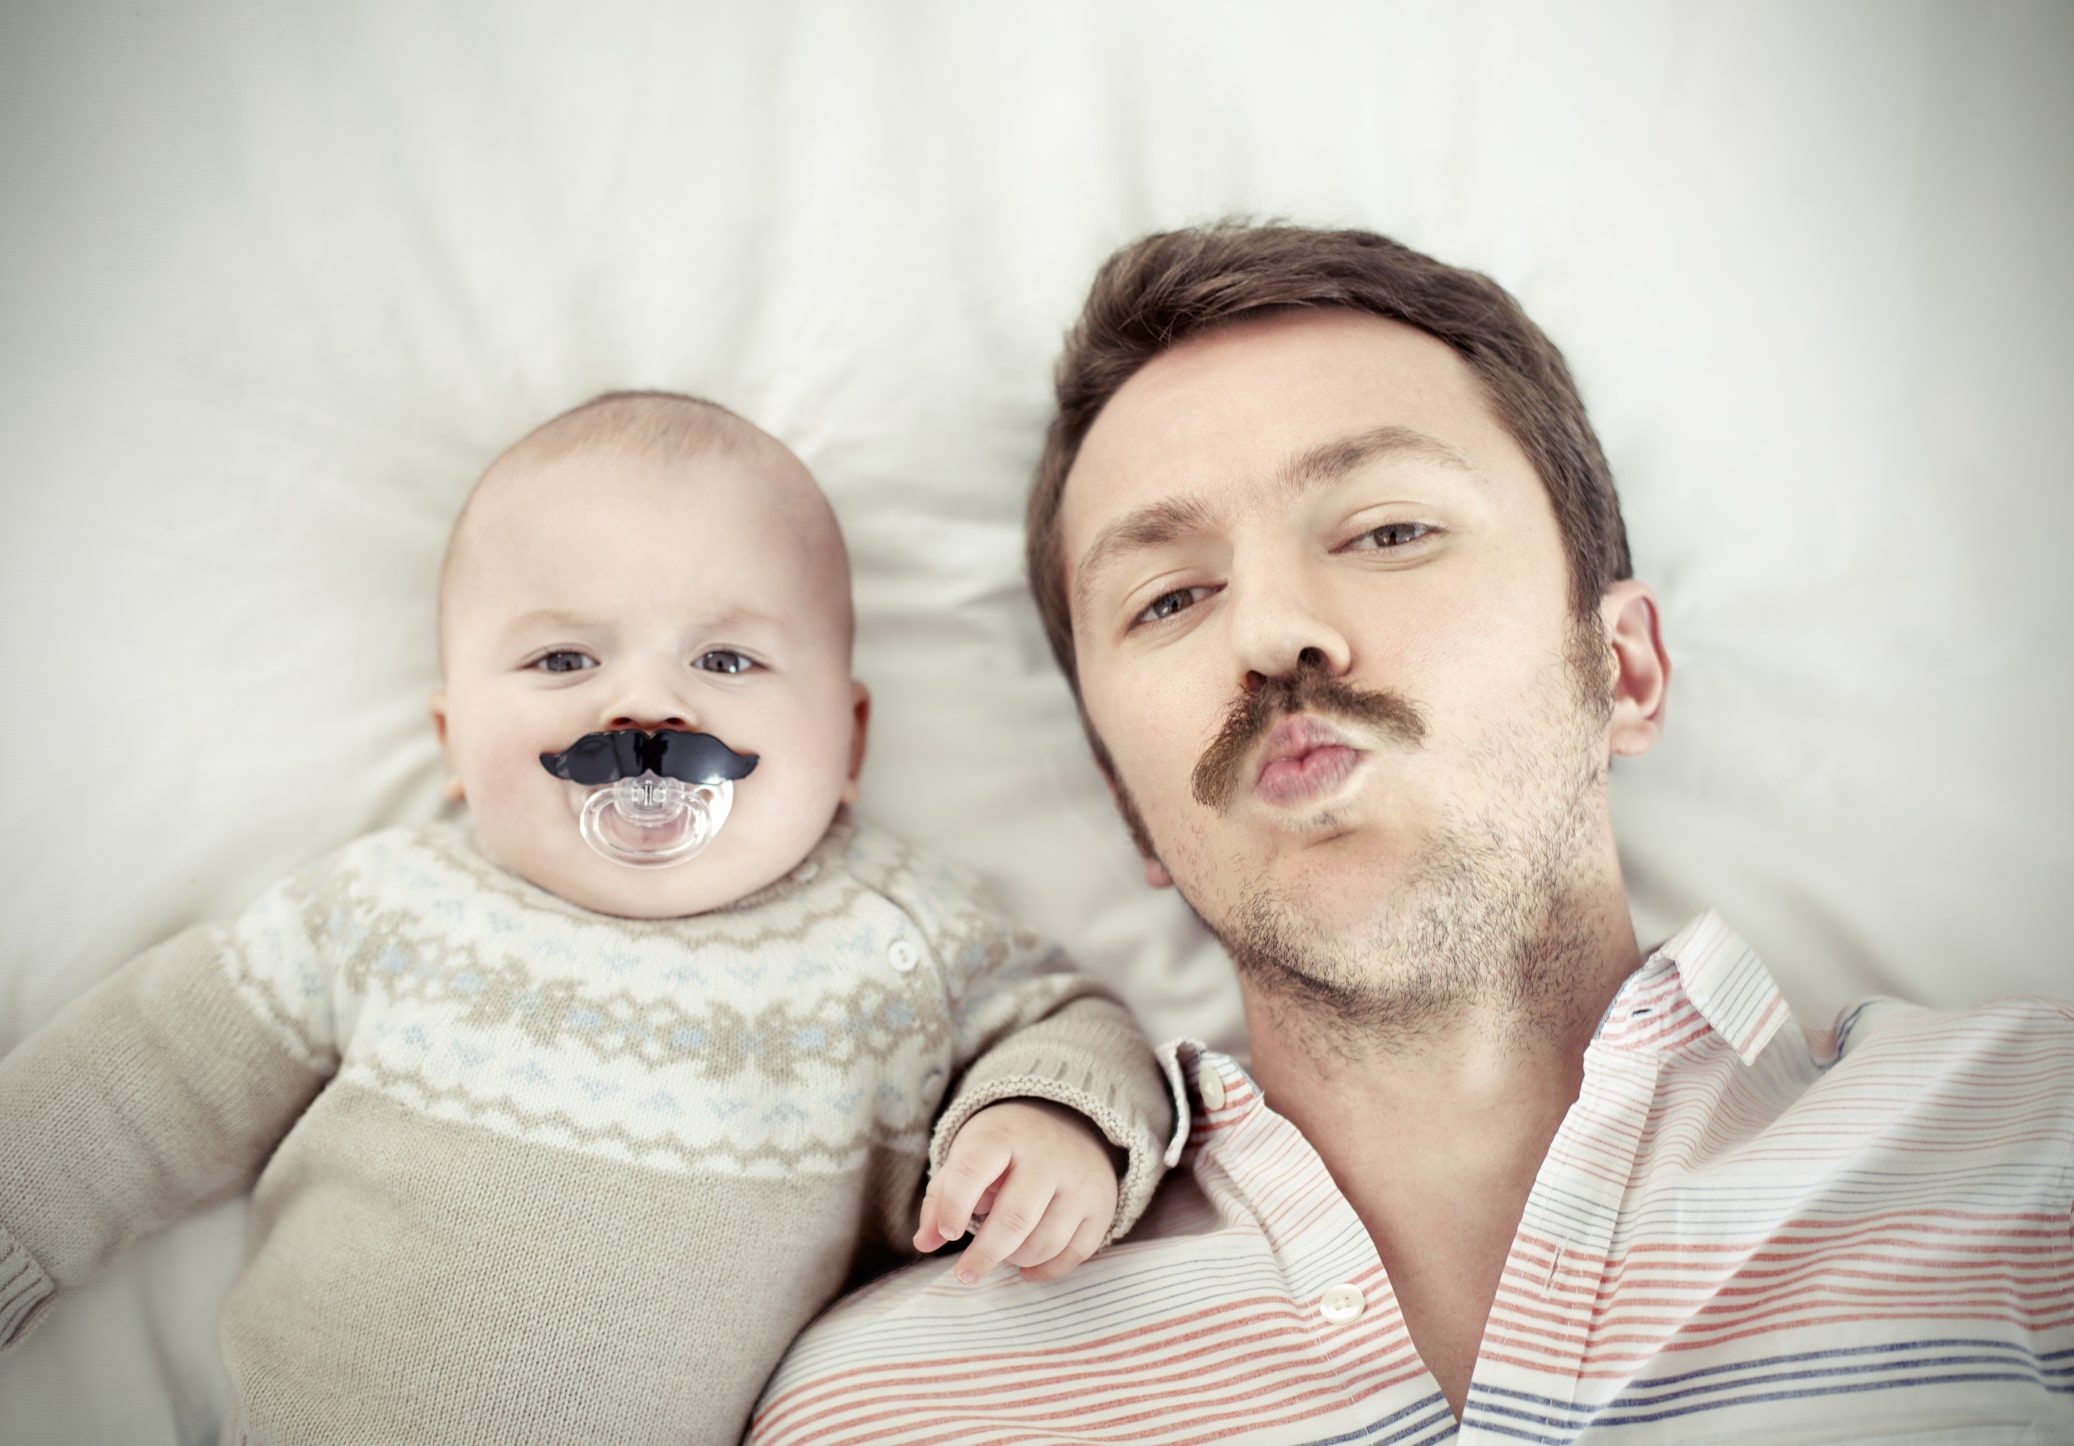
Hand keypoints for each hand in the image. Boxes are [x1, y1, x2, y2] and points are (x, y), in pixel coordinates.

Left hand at [914, 1098, 1120, 1282]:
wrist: (1072, 1121)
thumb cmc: (1007, 1148)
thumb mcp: (970, 1156)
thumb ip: (942, 1197)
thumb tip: (924, 1243)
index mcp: (1003, 1137)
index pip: (973, 1170)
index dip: (955, 1207)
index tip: (947, 1234)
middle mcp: (1047, 1157)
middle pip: (1015, 1219)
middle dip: (985, 1254)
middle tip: (965, 1274)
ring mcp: (1080, 1182)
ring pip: (1045, 1242)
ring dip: (1016, 1260)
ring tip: (1002, 1253)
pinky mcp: (1101, 1206)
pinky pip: (1075, 1254)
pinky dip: (1046, 1270)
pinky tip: (1026, 1269)